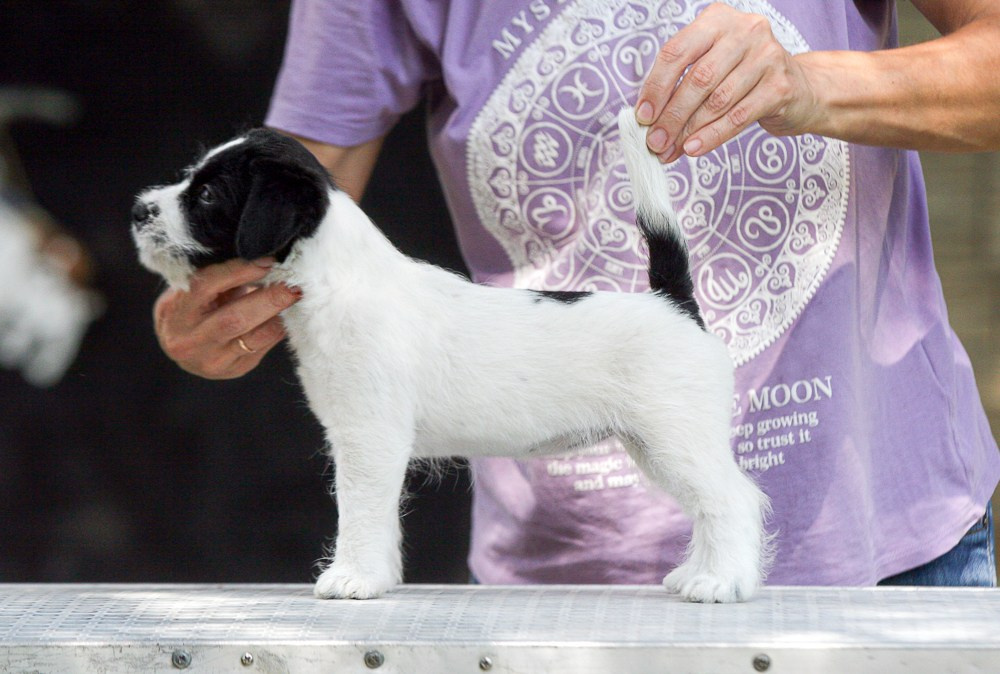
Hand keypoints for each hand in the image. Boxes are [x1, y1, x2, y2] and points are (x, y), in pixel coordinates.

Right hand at [153, 258, 301, 378]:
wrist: (180, 346)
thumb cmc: (191, 308)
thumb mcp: (194, 290)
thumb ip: (219, 279)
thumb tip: (262, 262)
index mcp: (176, 313)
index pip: (207, 286)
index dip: (239, 272)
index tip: (267, 261)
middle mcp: (192, 340)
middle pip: (235, 319)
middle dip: (269, 299)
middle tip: (293, 285)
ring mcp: (213, 360)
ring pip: (256, 337)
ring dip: (279, 315)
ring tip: (294, 297)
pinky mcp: (235, 369)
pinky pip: (264, 346)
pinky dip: (278, 327)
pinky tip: (286, 315)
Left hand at [636, 3, 818, 162]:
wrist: (799, 87)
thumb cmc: (744, 77)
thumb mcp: (712, 65)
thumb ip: (681, 82)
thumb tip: (649, 118)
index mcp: (717, 20)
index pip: (677, 52)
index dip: (656, 87)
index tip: (643, 116)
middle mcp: (744, 31)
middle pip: (697, 79)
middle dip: (672, 115)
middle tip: (655, 141)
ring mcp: (766, 56)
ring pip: (717, 100)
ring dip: (689, 130)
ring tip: (671, 149)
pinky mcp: (780, 86)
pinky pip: (737, 117)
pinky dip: (712, 136)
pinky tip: (694, 148)